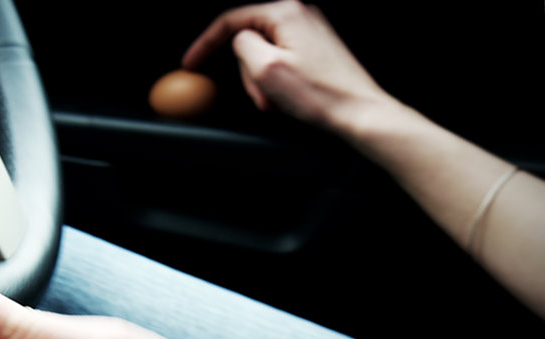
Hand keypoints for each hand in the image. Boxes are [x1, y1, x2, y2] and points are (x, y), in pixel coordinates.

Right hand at [183, 0, 389, 129]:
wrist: (359, 112)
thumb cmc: (318, 94)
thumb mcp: (265, 69)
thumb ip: (241, 46)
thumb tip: (238, 43)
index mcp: (285, 13)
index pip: (231, 20)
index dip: (205, 43)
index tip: (191, 62)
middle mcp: (299, 15)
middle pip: (249, 40)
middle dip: (247, 73)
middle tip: (260, 97)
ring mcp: (310, 32)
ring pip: (264, 55)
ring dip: (263, 82)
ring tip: (278, 100)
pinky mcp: (316, 50)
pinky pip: (281, 62)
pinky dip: (277, 82)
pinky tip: (288, 98)